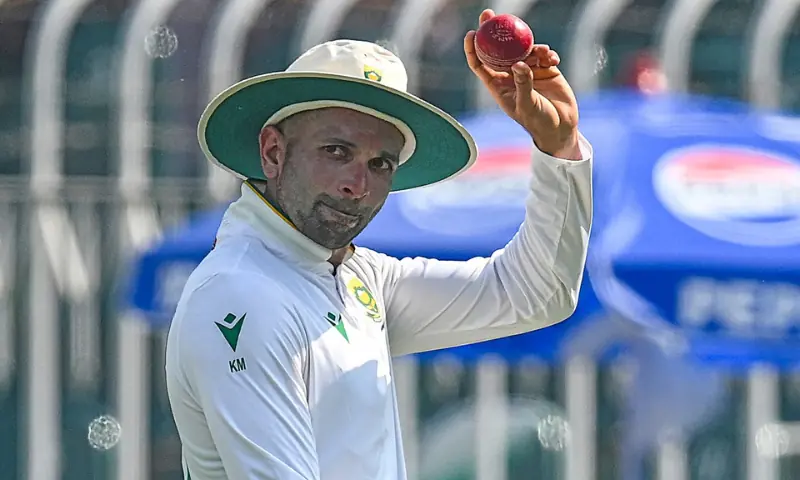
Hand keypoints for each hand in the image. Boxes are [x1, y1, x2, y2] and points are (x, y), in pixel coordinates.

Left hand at [464, 9, 581, 159]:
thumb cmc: (538, 122)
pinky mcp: (546, 69)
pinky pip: (544, 54)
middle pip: (498, 49)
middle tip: (491, 14)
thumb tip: (518, 64)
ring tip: (542, 53)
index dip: (473, 49)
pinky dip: (548, 53)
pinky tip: (553, 59)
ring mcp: (528, 70)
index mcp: (498, 85)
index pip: (480, 64)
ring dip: (531, 46)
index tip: (472, 33)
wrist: (561, 127)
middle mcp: (511, 75)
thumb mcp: (528, 106)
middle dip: (494, 31)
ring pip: (524, 48)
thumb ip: (523, 85)